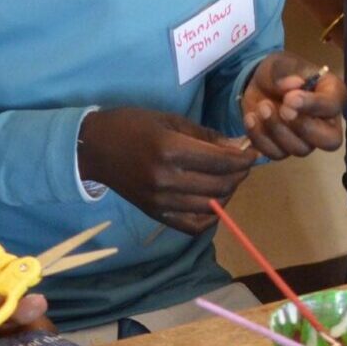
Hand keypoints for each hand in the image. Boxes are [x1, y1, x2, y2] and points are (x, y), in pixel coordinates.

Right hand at [77, 108, 256, 234]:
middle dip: (239, 175)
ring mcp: (160, 200)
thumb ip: (205, 136)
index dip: (243, 159)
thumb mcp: (169, 120)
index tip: (251, 153)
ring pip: (211, 206)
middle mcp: (167, 178)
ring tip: (229, 179)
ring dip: (227, 192)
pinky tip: (213, 201)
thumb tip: (237, 147)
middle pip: (220, 185)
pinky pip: (192, 225)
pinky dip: (209, 216)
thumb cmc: (131, 125)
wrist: (94, 148)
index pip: (221, 161)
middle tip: (242, 165)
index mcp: (170, 149)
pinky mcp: (155, 214)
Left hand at [240, 52, 346, 159]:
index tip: (290, 98)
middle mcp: (326, 122)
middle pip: (329, 140)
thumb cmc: (279, 71)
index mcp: (333, 94)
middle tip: (282, 109)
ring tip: (261, 107)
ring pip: (300, 149)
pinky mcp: (284, 148)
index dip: (313, 105)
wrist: (258, 84)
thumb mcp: (280, 64)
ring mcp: (307, 139)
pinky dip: (260, 138)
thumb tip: (295, 84)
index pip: (333, 106)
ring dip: (277, 130)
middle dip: (302, 127)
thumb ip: (286, 73)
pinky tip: (251, 118)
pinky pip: (276, 154)